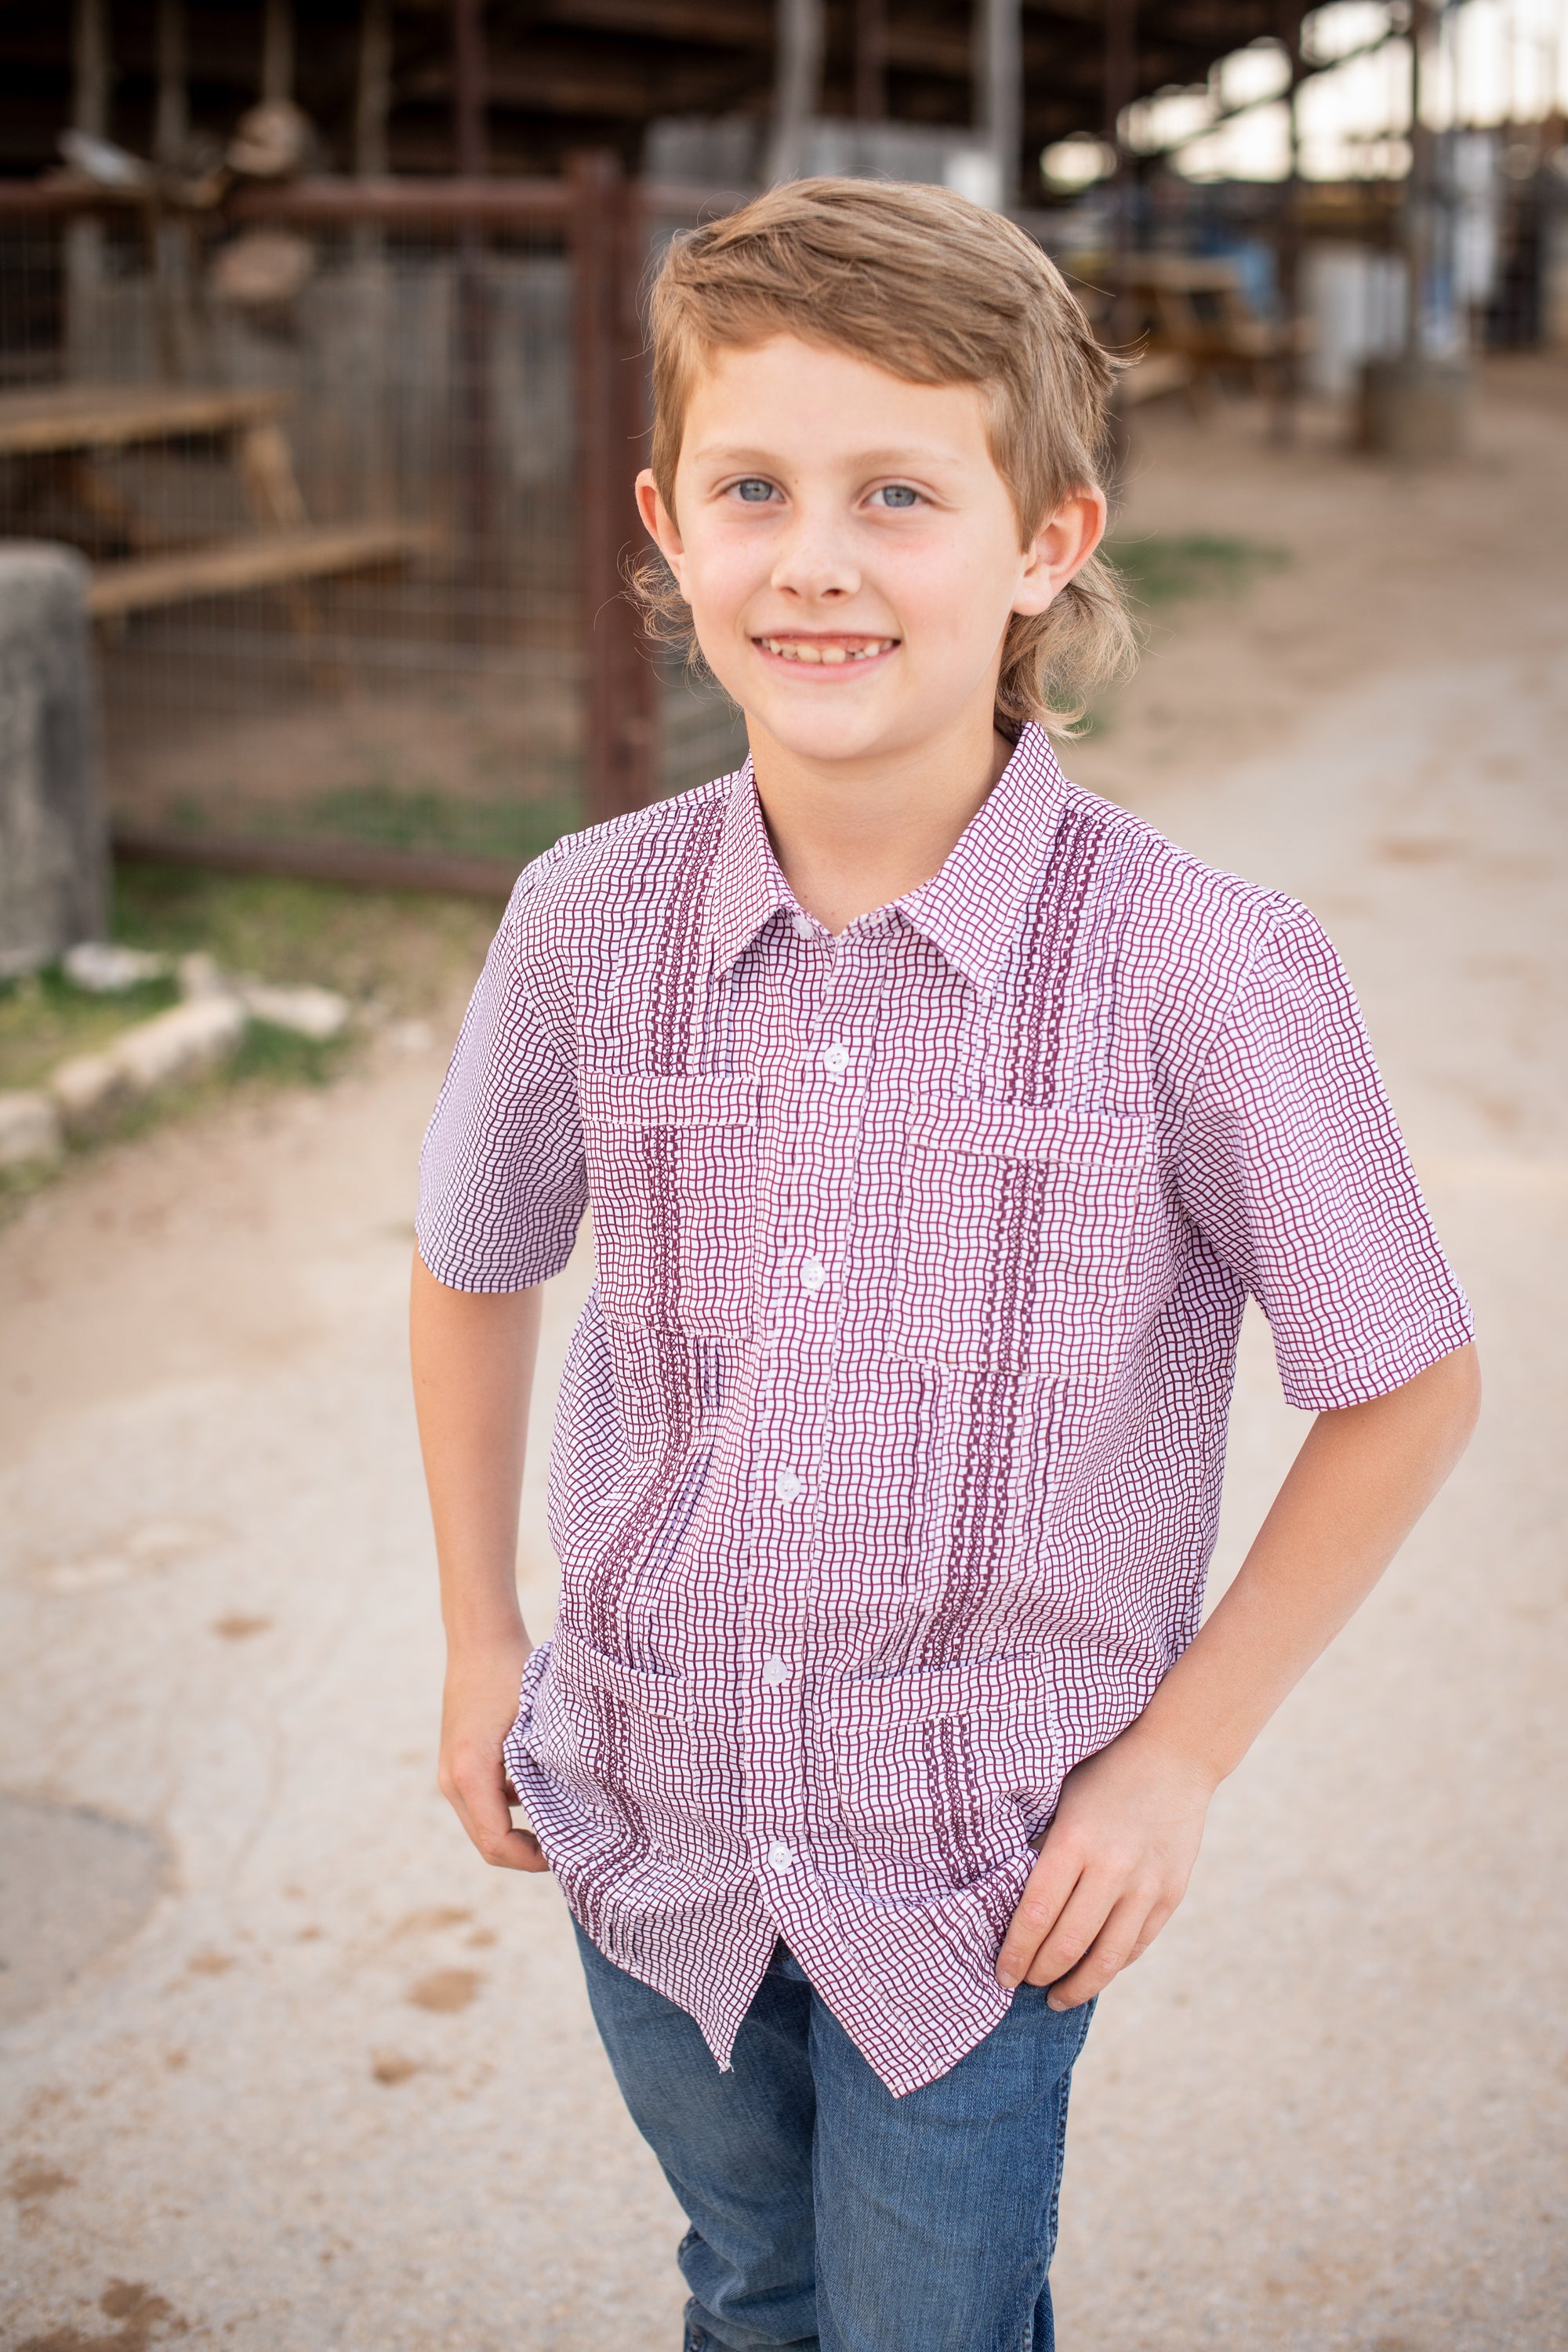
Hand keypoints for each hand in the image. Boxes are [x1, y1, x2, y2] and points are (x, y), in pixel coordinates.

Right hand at [438, 1631, 548, 1872]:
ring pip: (483, 1828)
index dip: (531, 1859)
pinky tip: (543, 1796)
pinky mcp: (456, 1766)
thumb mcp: (537, 1724)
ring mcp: (450, 1774)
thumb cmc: (514, 1675)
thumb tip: (575, 1815)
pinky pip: (482, 1807)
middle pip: (487, 1844)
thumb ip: (547, 1770)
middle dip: (527, 1854)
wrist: (481, 1642)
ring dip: (519, 1835)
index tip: (567, 1853)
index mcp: (471, 1772)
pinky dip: (509, 1814)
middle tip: (570, 1848)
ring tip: (562, 1825)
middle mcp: (452, 1780)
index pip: (496, 1843)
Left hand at [996, 1729, 1213, 2008]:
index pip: (1035, 1916)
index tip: (1002, 1973)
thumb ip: (1039, 1850)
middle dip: (1041, 1973)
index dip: (1015, 1954)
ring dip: (1078, 1987)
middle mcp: (1112, 1867)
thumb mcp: (1060, 1802)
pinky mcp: (1171, 1895)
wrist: (1173, 1756)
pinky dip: (1111, 1966)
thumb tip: (1007, 1906)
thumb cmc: (1101, 1775)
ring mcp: (1147, 1884)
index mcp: (1074, 1840)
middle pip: (1068, 1944)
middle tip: (1023, 1984)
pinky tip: (1092, 1972)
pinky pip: (1137, 1945)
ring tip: (1058, 1997)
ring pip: (1107, 1958)